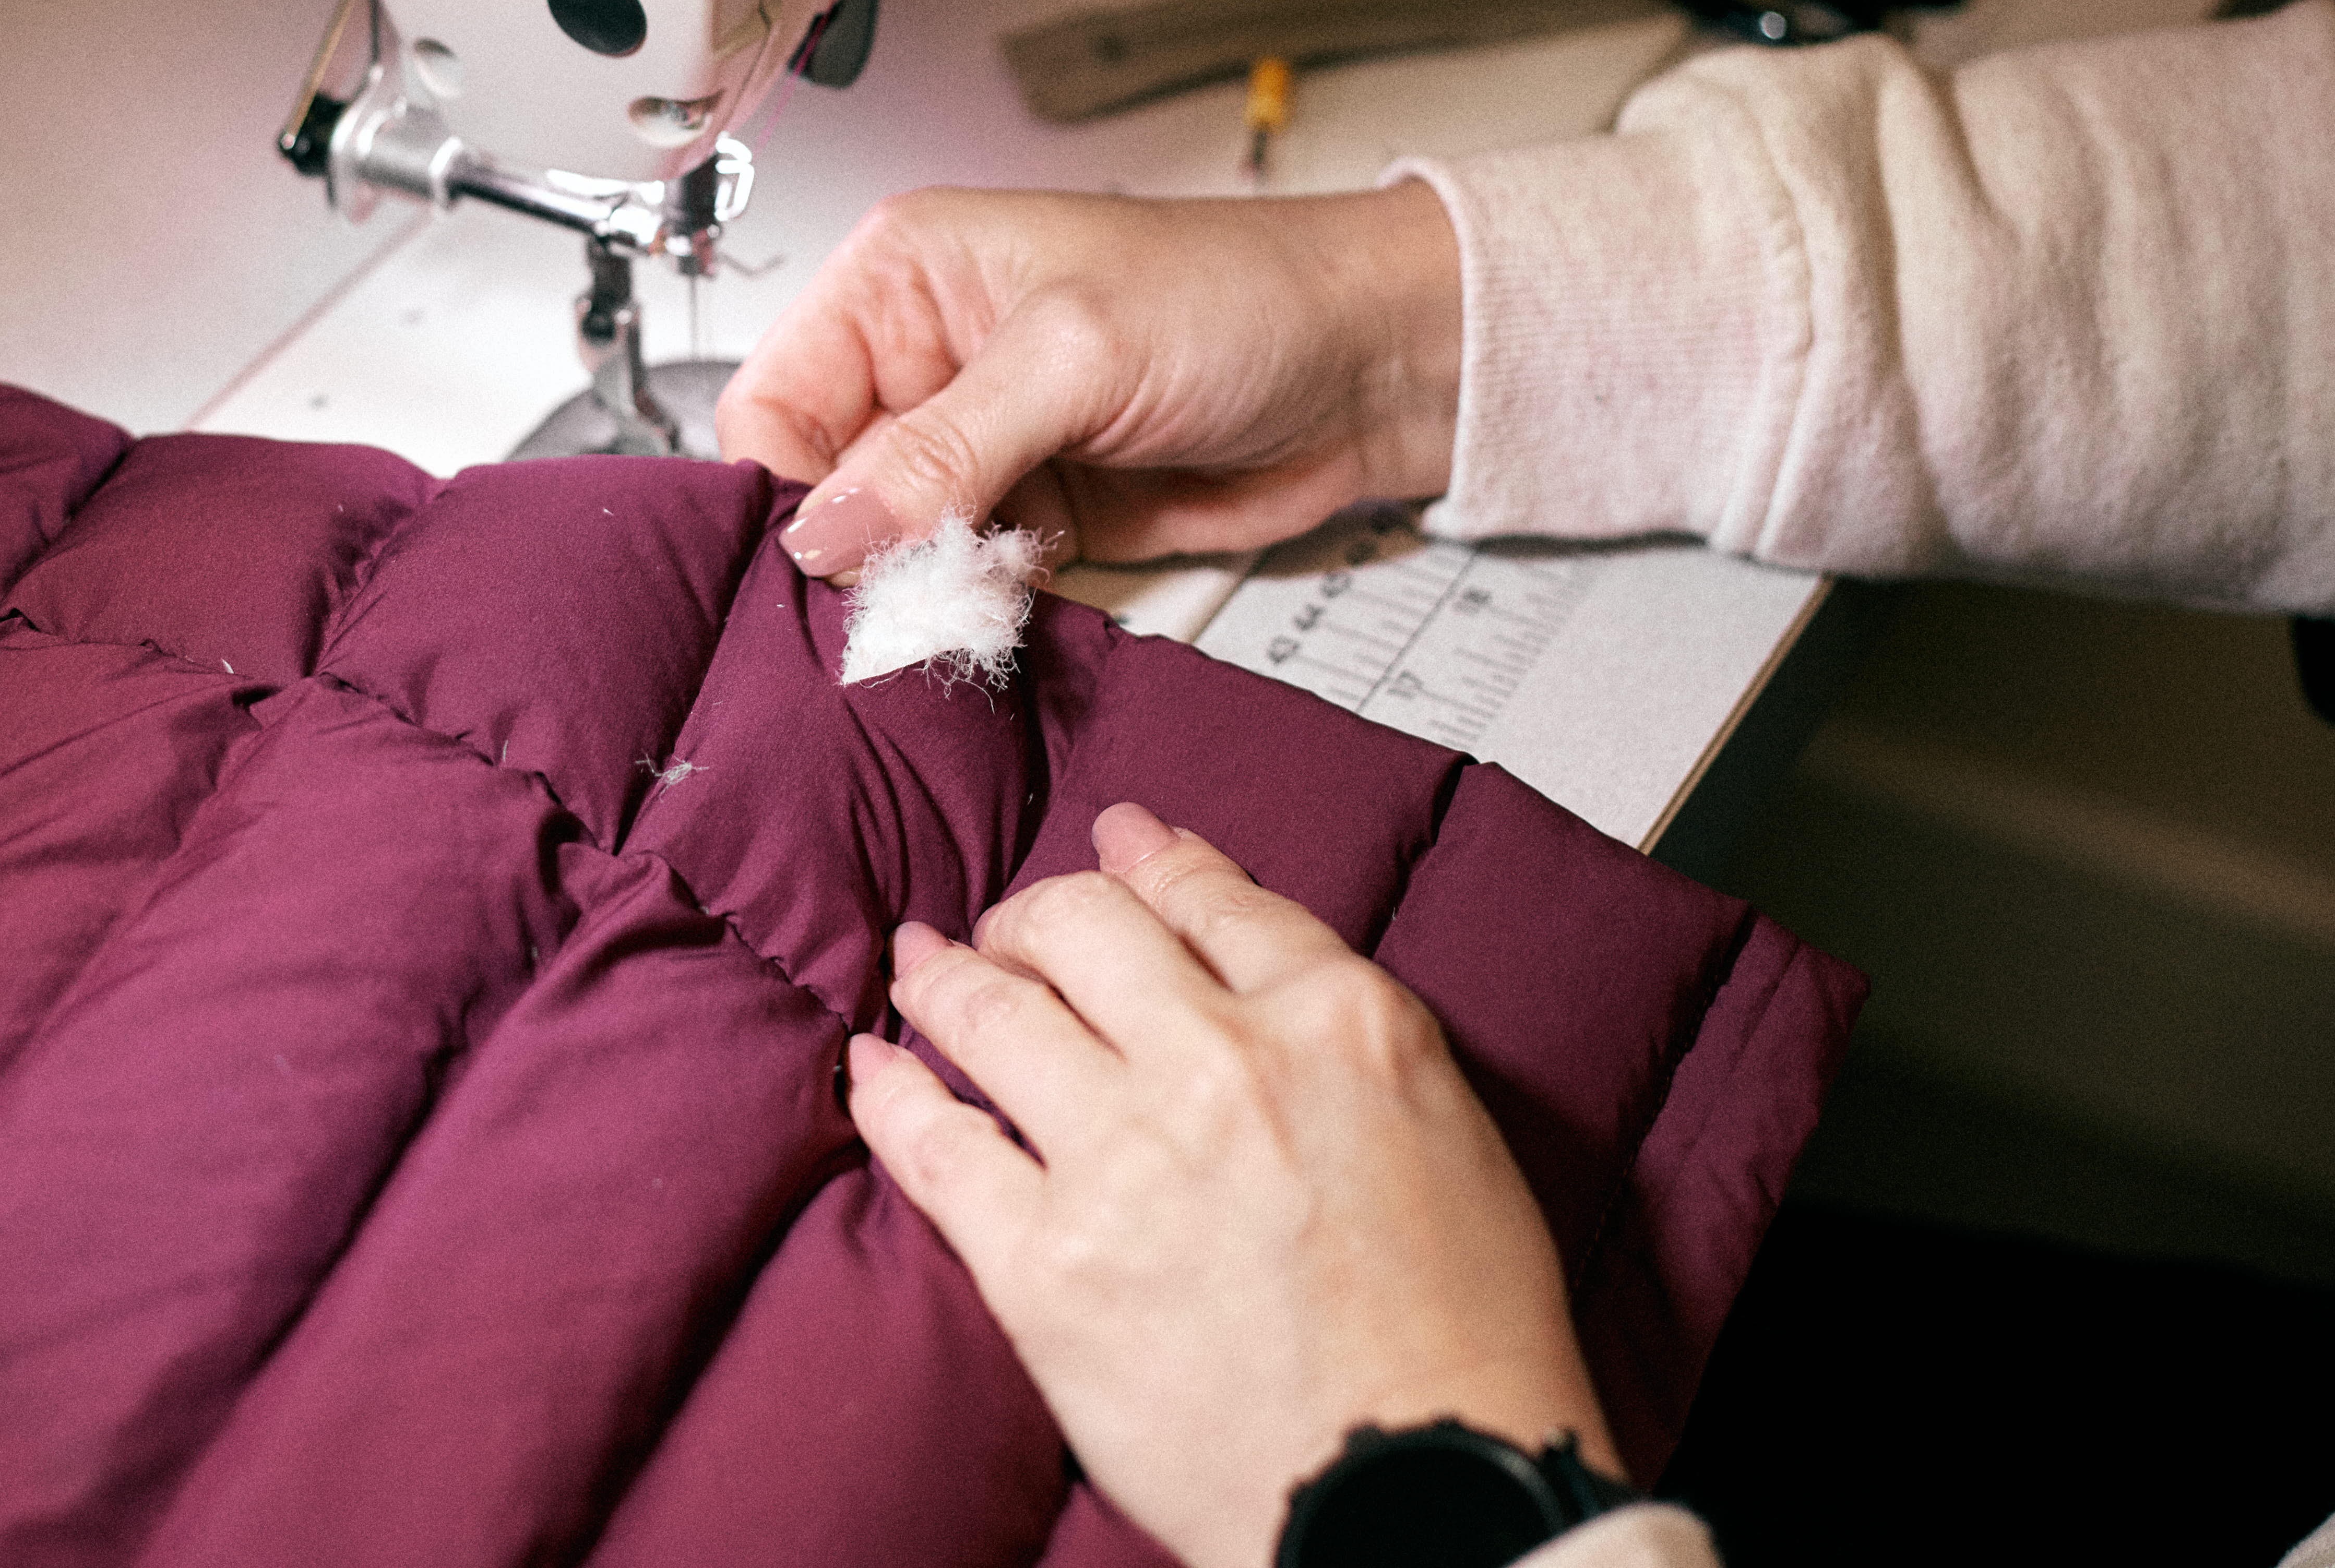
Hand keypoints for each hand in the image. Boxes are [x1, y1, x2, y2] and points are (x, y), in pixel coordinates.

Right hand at [714, 185, 1461, 579]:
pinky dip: (971, 613)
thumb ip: (945, 448)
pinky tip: (1002, 614)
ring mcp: (978, 448)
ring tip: (965, 602)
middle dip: (853, 558)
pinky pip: (959, 584)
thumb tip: (825, 533)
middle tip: (900, 602)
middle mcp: (924, 362)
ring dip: (915, 593)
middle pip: (820, 491)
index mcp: (901, 279)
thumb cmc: (1245, 296)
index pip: (774, 406)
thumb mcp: (1078, 353)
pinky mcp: (1032, 517)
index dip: (791, 491)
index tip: (834, 562)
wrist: (1374, 363)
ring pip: (885, 551)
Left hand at [847, 804, 1611, 1567]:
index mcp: (1342, 1026)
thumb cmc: (1462, 1337)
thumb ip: (1343, 1026)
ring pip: (991, 1011)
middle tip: (1015, 927)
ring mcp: (1123, 1159)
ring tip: (920, 963)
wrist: (1423, 1492)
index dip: (1151, 861)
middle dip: (1038, 914)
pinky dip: (890, 1091)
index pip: (1214, 902)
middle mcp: (1222, 1066)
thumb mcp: (1447, 1131)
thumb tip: (1251, 944)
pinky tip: (872, 1064)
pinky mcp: (1045, 1263)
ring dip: (945, 973)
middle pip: (1084, 928)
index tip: (1117, 843)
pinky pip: (934, 1145)